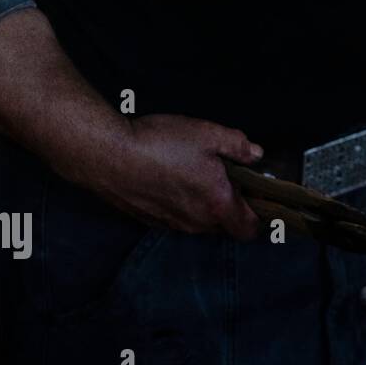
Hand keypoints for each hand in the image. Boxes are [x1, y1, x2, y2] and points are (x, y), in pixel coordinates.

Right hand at [83, 114, 263, 238]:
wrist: (106, 154)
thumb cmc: (159, 144)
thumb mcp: (209, 134)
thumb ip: (239, 146)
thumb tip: (256, 154)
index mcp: (217, 205)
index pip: (249, 230)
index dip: (259, 216)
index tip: (258, 197)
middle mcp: (195, 223)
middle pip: (224, 225)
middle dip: (230, 205)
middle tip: (225, 175)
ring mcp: (170, 224)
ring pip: (199, 221)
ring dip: (203, 204)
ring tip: (194, 172)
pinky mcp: (148, 220)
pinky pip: (175, 217)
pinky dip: (179, 203)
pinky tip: (170, 177)